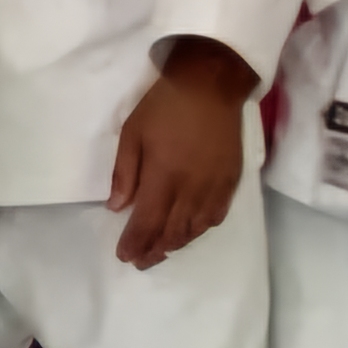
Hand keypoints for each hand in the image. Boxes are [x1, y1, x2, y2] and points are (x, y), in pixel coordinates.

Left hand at [108, 36, 254, 269]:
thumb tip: (117, 208)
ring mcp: (214, 187)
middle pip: (171, 231)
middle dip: (153, 250)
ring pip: (194, 228)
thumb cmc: (165, 106)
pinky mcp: (231, 181)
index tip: (124, 256)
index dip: (135, 243)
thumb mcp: (132, 133)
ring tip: (160, 251)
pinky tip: (190, 232)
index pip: (147, 222)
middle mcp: (192, 189)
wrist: (211, 85)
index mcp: (164, 177)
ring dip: (176, 244)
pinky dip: (200, 229)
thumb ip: (124, 174)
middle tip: (140, 261)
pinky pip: (215, 216)